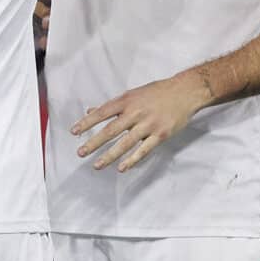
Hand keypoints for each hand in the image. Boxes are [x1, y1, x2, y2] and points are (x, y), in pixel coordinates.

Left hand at [73, 71, 209, 170]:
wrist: (185, 92)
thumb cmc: (157, 92)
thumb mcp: (133, 93)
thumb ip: (113, 105)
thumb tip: (90, 111)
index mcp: (127, 101)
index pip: (102, 112)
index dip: (87, 122)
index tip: (74, 132)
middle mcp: (136, 112)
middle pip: (111, 130)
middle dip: (94, 142)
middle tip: (81, 152)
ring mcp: (149, 124)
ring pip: (126, 143)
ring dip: (110, 155)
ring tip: (97, 165)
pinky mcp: (161, 134)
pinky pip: (144, 150)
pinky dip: (132, 160)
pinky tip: (122, 168)